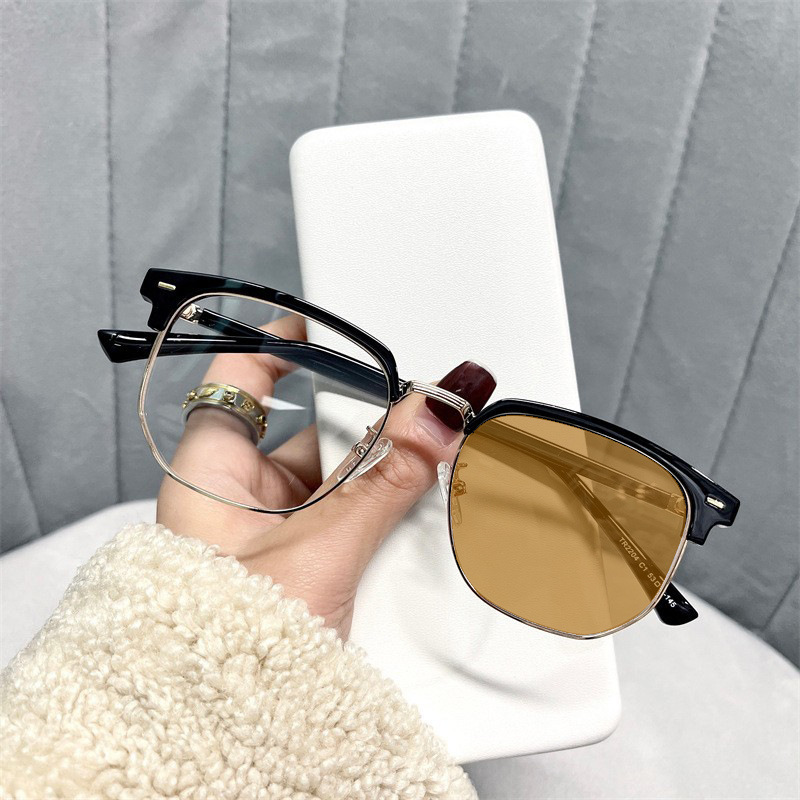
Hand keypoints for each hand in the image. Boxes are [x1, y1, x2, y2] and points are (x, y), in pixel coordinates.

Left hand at [157, 314, 495, 639]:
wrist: (226, 740)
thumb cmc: (229, 650)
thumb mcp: (322, 548)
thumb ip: (386, 478)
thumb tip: (435, 412)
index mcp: (210, 472)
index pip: (239, 379)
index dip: (281, 346)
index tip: (329, 327)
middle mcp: (233, 496)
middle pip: (304, 429)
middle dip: (360, 424)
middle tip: (412, 413)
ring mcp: (264, 532)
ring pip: (329, 476)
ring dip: (374, 473)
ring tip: (420, 466)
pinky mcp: (293, 562)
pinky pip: (338, 514)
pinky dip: (372, 508)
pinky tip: (405, 510)